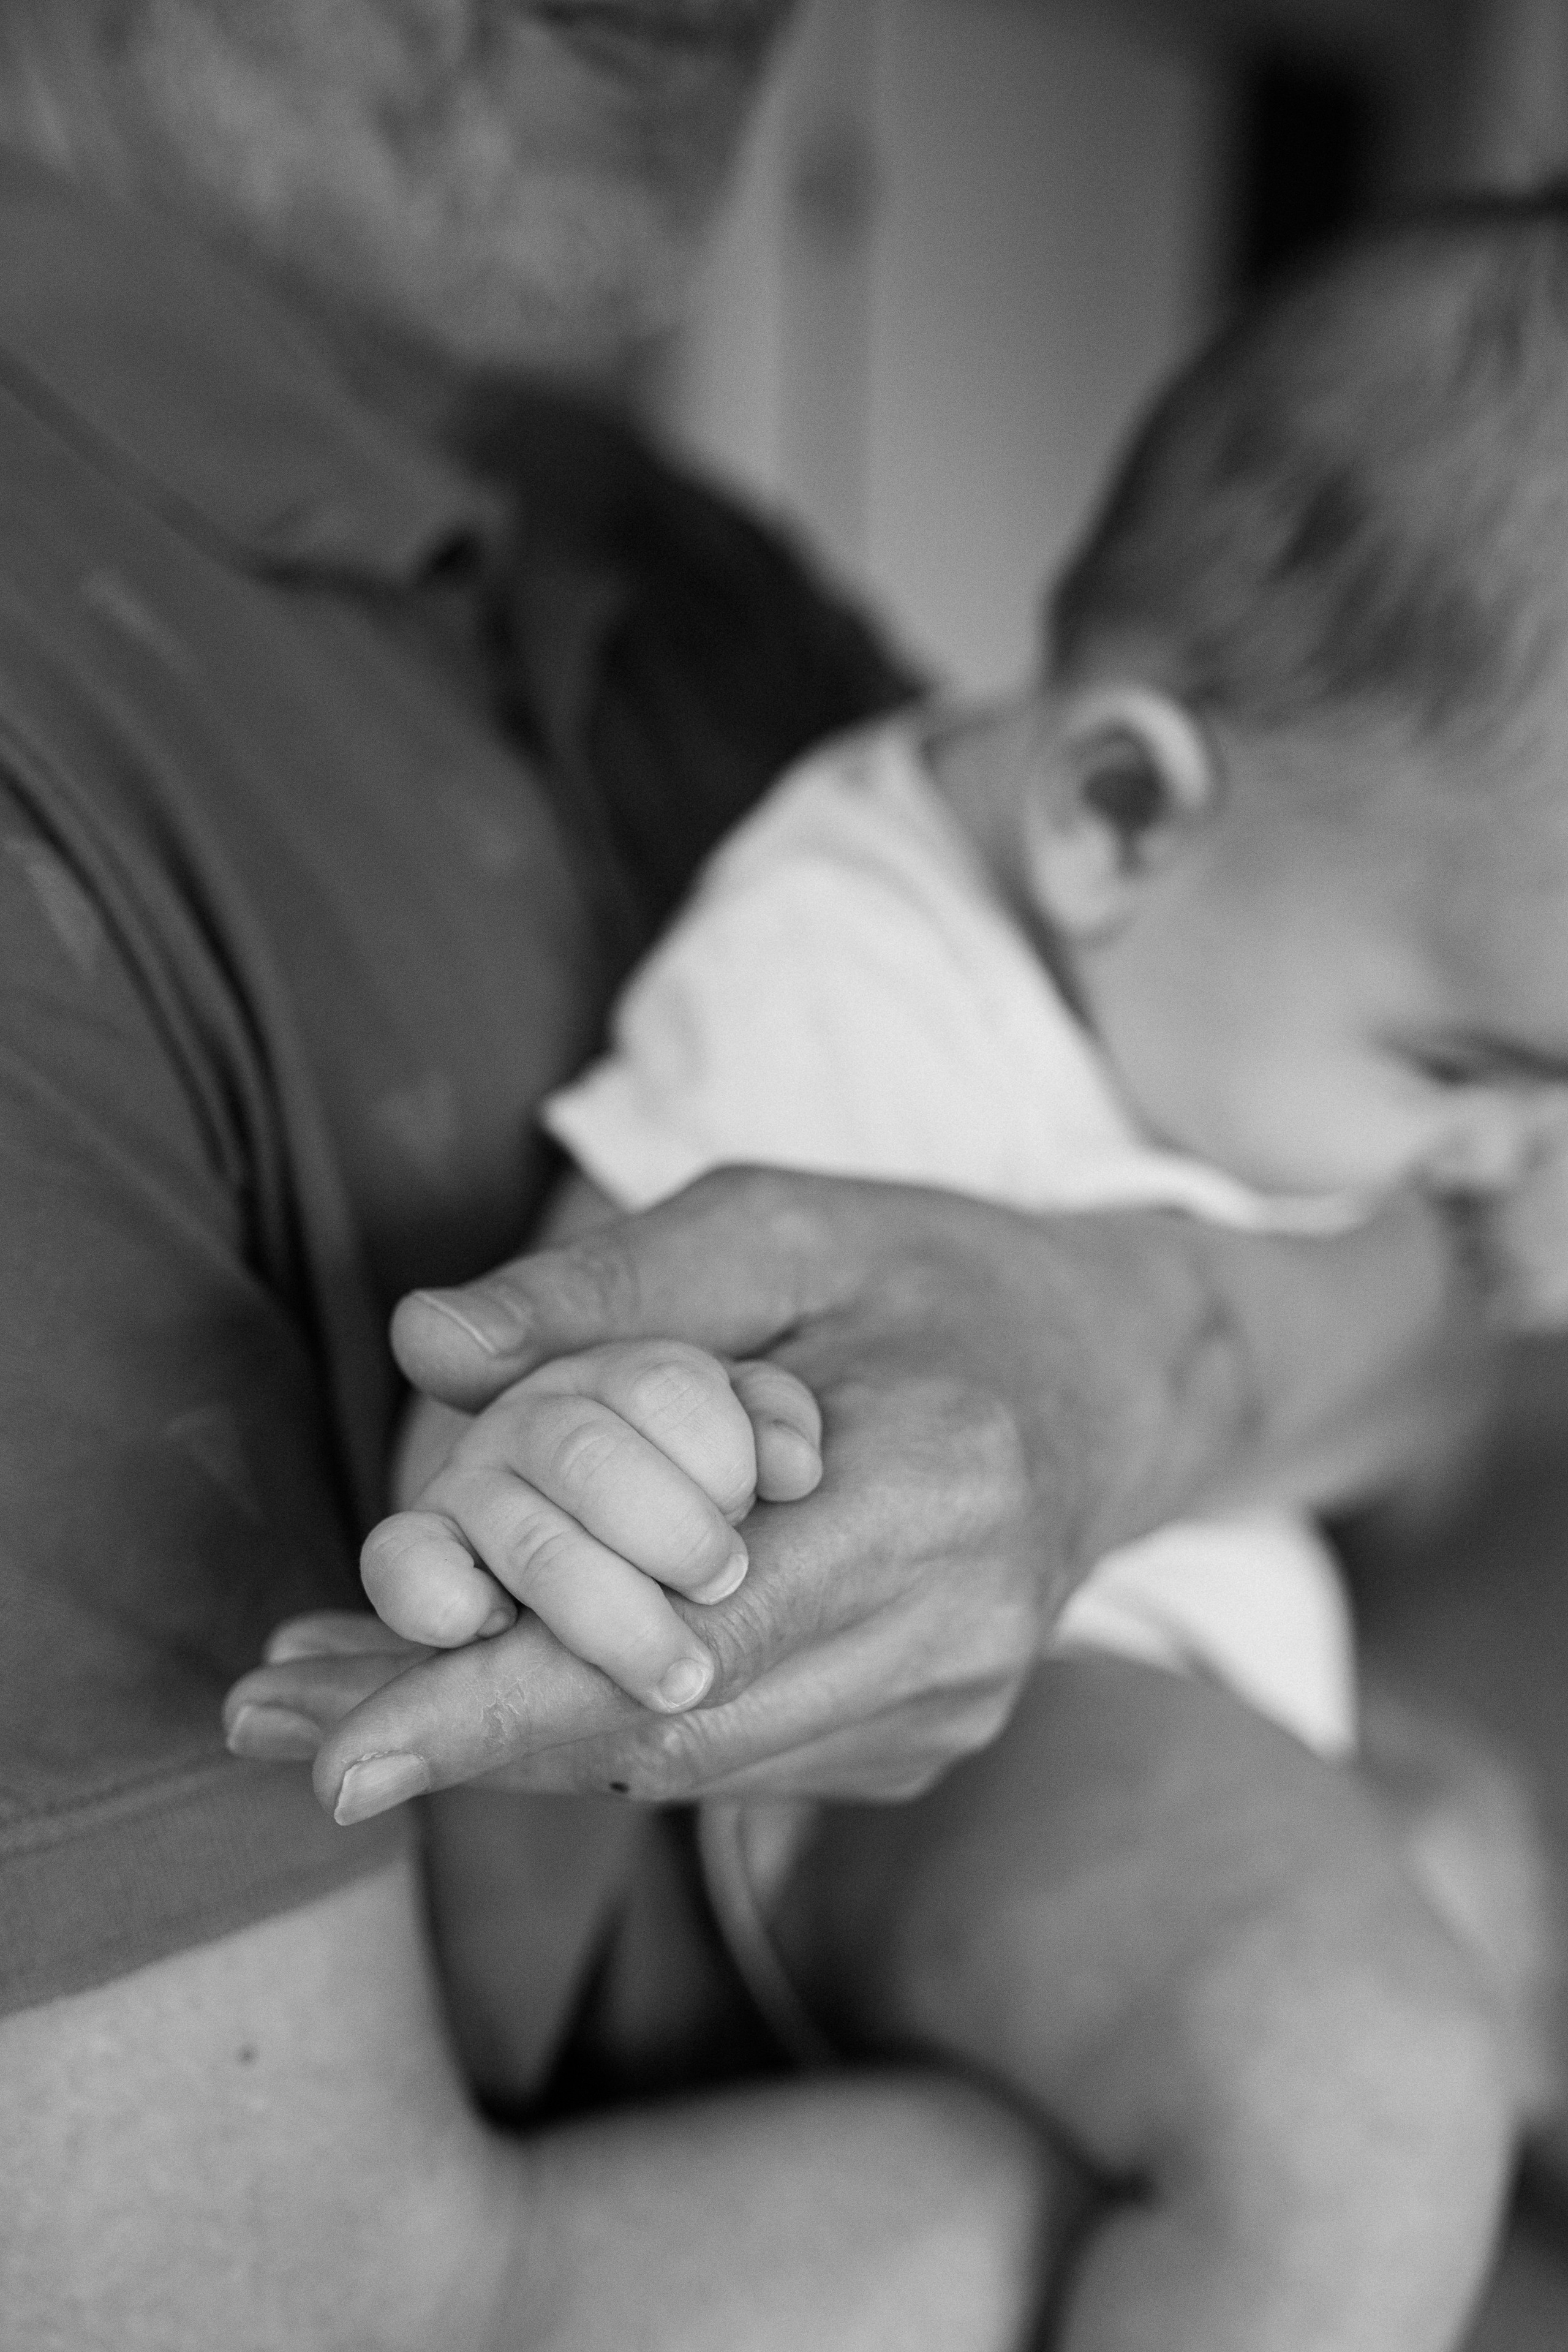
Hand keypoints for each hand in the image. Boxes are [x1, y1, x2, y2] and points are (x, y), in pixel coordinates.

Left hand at [224, 1170, 1455, 1820]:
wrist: (1109, 1378)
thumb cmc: (935, 1277)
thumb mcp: (779, 1226)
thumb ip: (609, 1286)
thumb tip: (423, 1345)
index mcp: (933, 1494)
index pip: (683, 1638)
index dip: (500, 1707)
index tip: (339, 1766)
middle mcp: (951, 1642)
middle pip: (651, 1728)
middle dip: (450, 1724)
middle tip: (270, 1706)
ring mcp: (942, 1714)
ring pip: (669, 1762)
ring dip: (503, 1728)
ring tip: (336, 1687)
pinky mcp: (919, 1746)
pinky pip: (716, 1759)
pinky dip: (591, 1722)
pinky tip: (490, 1672)